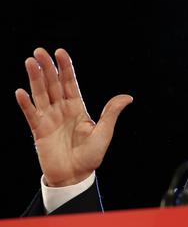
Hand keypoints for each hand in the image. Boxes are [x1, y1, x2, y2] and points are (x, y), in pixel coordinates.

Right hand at [15, 48, 132, 186]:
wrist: (76, 175)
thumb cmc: (91, 155)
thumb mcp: (104, 132)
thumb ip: (111, 113)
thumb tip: (127, 97)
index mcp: (77, 107)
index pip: (70, 82)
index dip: (65, 67)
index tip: (60, 52)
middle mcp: (61, 109)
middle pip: (53, 84)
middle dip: (47, 67)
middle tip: (40, 51)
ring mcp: (49, 118)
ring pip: (40, 94)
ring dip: (35, 78)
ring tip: (30, 62)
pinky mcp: (39, 130)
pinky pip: (31, 114)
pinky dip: (26, 103)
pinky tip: (21, 92)